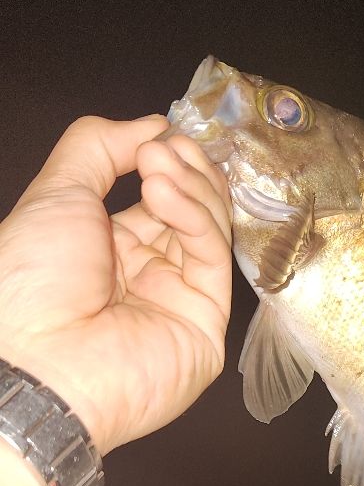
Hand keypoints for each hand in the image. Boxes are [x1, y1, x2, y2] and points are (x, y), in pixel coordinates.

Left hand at [0, 115, 231, 455]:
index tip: (160, 133)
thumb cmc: (30, 282)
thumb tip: (152, 124)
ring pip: (210, 228)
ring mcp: (179, 300)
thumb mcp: (56, 194)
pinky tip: (165, 192)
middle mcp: (148, 275)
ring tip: (158, 165)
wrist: (36, 361)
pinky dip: (194, 217)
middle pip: (193, 209)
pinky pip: (212, 259)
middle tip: (164, 147)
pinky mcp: (205, 324)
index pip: (161, 198)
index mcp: (109, 250)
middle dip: (184, 168)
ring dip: (189, 186)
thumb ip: (100, 147)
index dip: (167, 160)